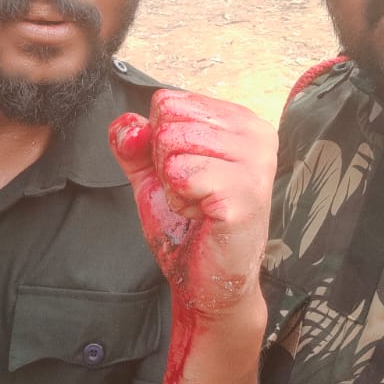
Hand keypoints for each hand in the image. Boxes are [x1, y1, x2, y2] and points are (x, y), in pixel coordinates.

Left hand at [109, 90, 276, 318]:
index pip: (168, 101)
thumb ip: (135, 142)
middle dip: (164, 162)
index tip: (186, 174)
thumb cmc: (189, 226)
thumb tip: (126, 125)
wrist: (208, 282)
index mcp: (241, 121)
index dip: (160, 142)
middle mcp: (257, 134)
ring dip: (172, 184)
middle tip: (192, 193)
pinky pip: (181, 175)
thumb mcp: (153, 174)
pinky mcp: (244, 194)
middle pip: (168, 120)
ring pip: (172, 143)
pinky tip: (202, 216)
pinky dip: (179, 201)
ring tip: (197, 205)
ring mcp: (256, 163)